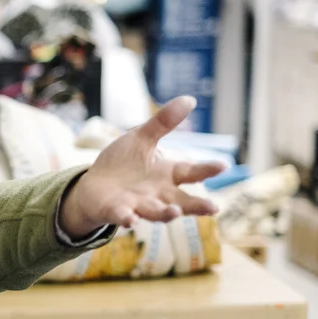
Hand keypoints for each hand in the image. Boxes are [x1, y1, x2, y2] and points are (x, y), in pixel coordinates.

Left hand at [59, 96, 224, 236]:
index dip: (207, 169)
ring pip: (156, 212)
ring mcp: (138, 205)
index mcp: (166, 174)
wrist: (94, 186)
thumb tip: (190, 99)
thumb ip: (163, 123)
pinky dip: (127, 218)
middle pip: (181, 202)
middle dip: (196, 206)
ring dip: (165, 214)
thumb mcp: (142, 138)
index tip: (224, 165)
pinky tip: (131, 219)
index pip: (191, 172)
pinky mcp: (117, 211)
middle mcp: (157, 194)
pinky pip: (123, 216)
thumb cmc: (123, 163)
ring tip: (174, 213)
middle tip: (213, 208)